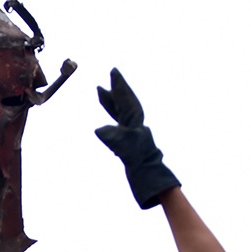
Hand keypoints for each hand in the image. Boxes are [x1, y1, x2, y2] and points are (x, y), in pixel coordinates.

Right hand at [95, 69, 181, 208]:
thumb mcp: (126, 152)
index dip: (120, 86)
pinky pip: (119, 124)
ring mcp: (132, 133)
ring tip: (102, 92)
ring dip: (113, 102)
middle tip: (112, 74)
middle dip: (117, 88)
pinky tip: (108, 121)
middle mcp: (134, 125)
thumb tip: (99, 129)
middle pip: (125, 102)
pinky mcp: (129, 142)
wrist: (151, 179)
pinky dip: (112, 118)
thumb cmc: (142, 166)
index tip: (114, 72)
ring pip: (121, 112)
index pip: (127, 101)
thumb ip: (115, 140)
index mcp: (135, 124)